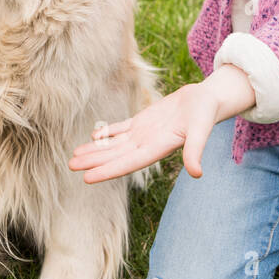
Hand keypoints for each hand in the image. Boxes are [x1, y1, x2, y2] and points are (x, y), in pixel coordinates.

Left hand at [68, 65, 256, 182]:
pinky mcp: (144, 121)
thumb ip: (196, 150)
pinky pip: (121, 129)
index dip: (108, 170)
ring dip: (95, 150)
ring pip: (114, 144)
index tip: (87, 178)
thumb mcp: (202, 129)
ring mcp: (145, 133)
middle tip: (70, 166)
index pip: (129, 163)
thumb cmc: (206, 112)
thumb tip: (197, 173)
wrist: (209, 100)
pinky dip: (107, 133)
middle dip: (94, 161)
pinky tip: (93, 136)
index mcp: (159, 147)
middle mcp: (148, 144)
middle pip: (116, 156)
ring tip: (74, 157)